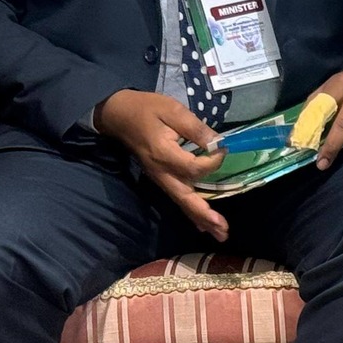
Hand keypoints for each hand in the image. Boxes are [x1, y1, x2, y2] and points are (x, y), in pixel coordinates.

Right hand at [93, 89, 229, 240]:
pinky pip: (176, 198)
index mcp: (164, 154)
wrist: (119, 115)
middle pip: (185, 198)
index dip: (213, 161)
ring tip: (219, 233)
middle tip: (224, 230)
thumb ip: (195, 127)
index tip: (223, 148)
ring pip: (181, 202)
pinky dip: (190, 211)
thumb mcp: (172, 110)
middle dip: (205, 215)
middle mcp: (161, 172)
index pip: (194, 168)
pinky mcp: (160, 178)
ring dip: (200, 218)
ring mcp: (159, 177)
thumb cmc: (146, 109)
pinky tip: (202, 223)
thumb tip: (218, 143)